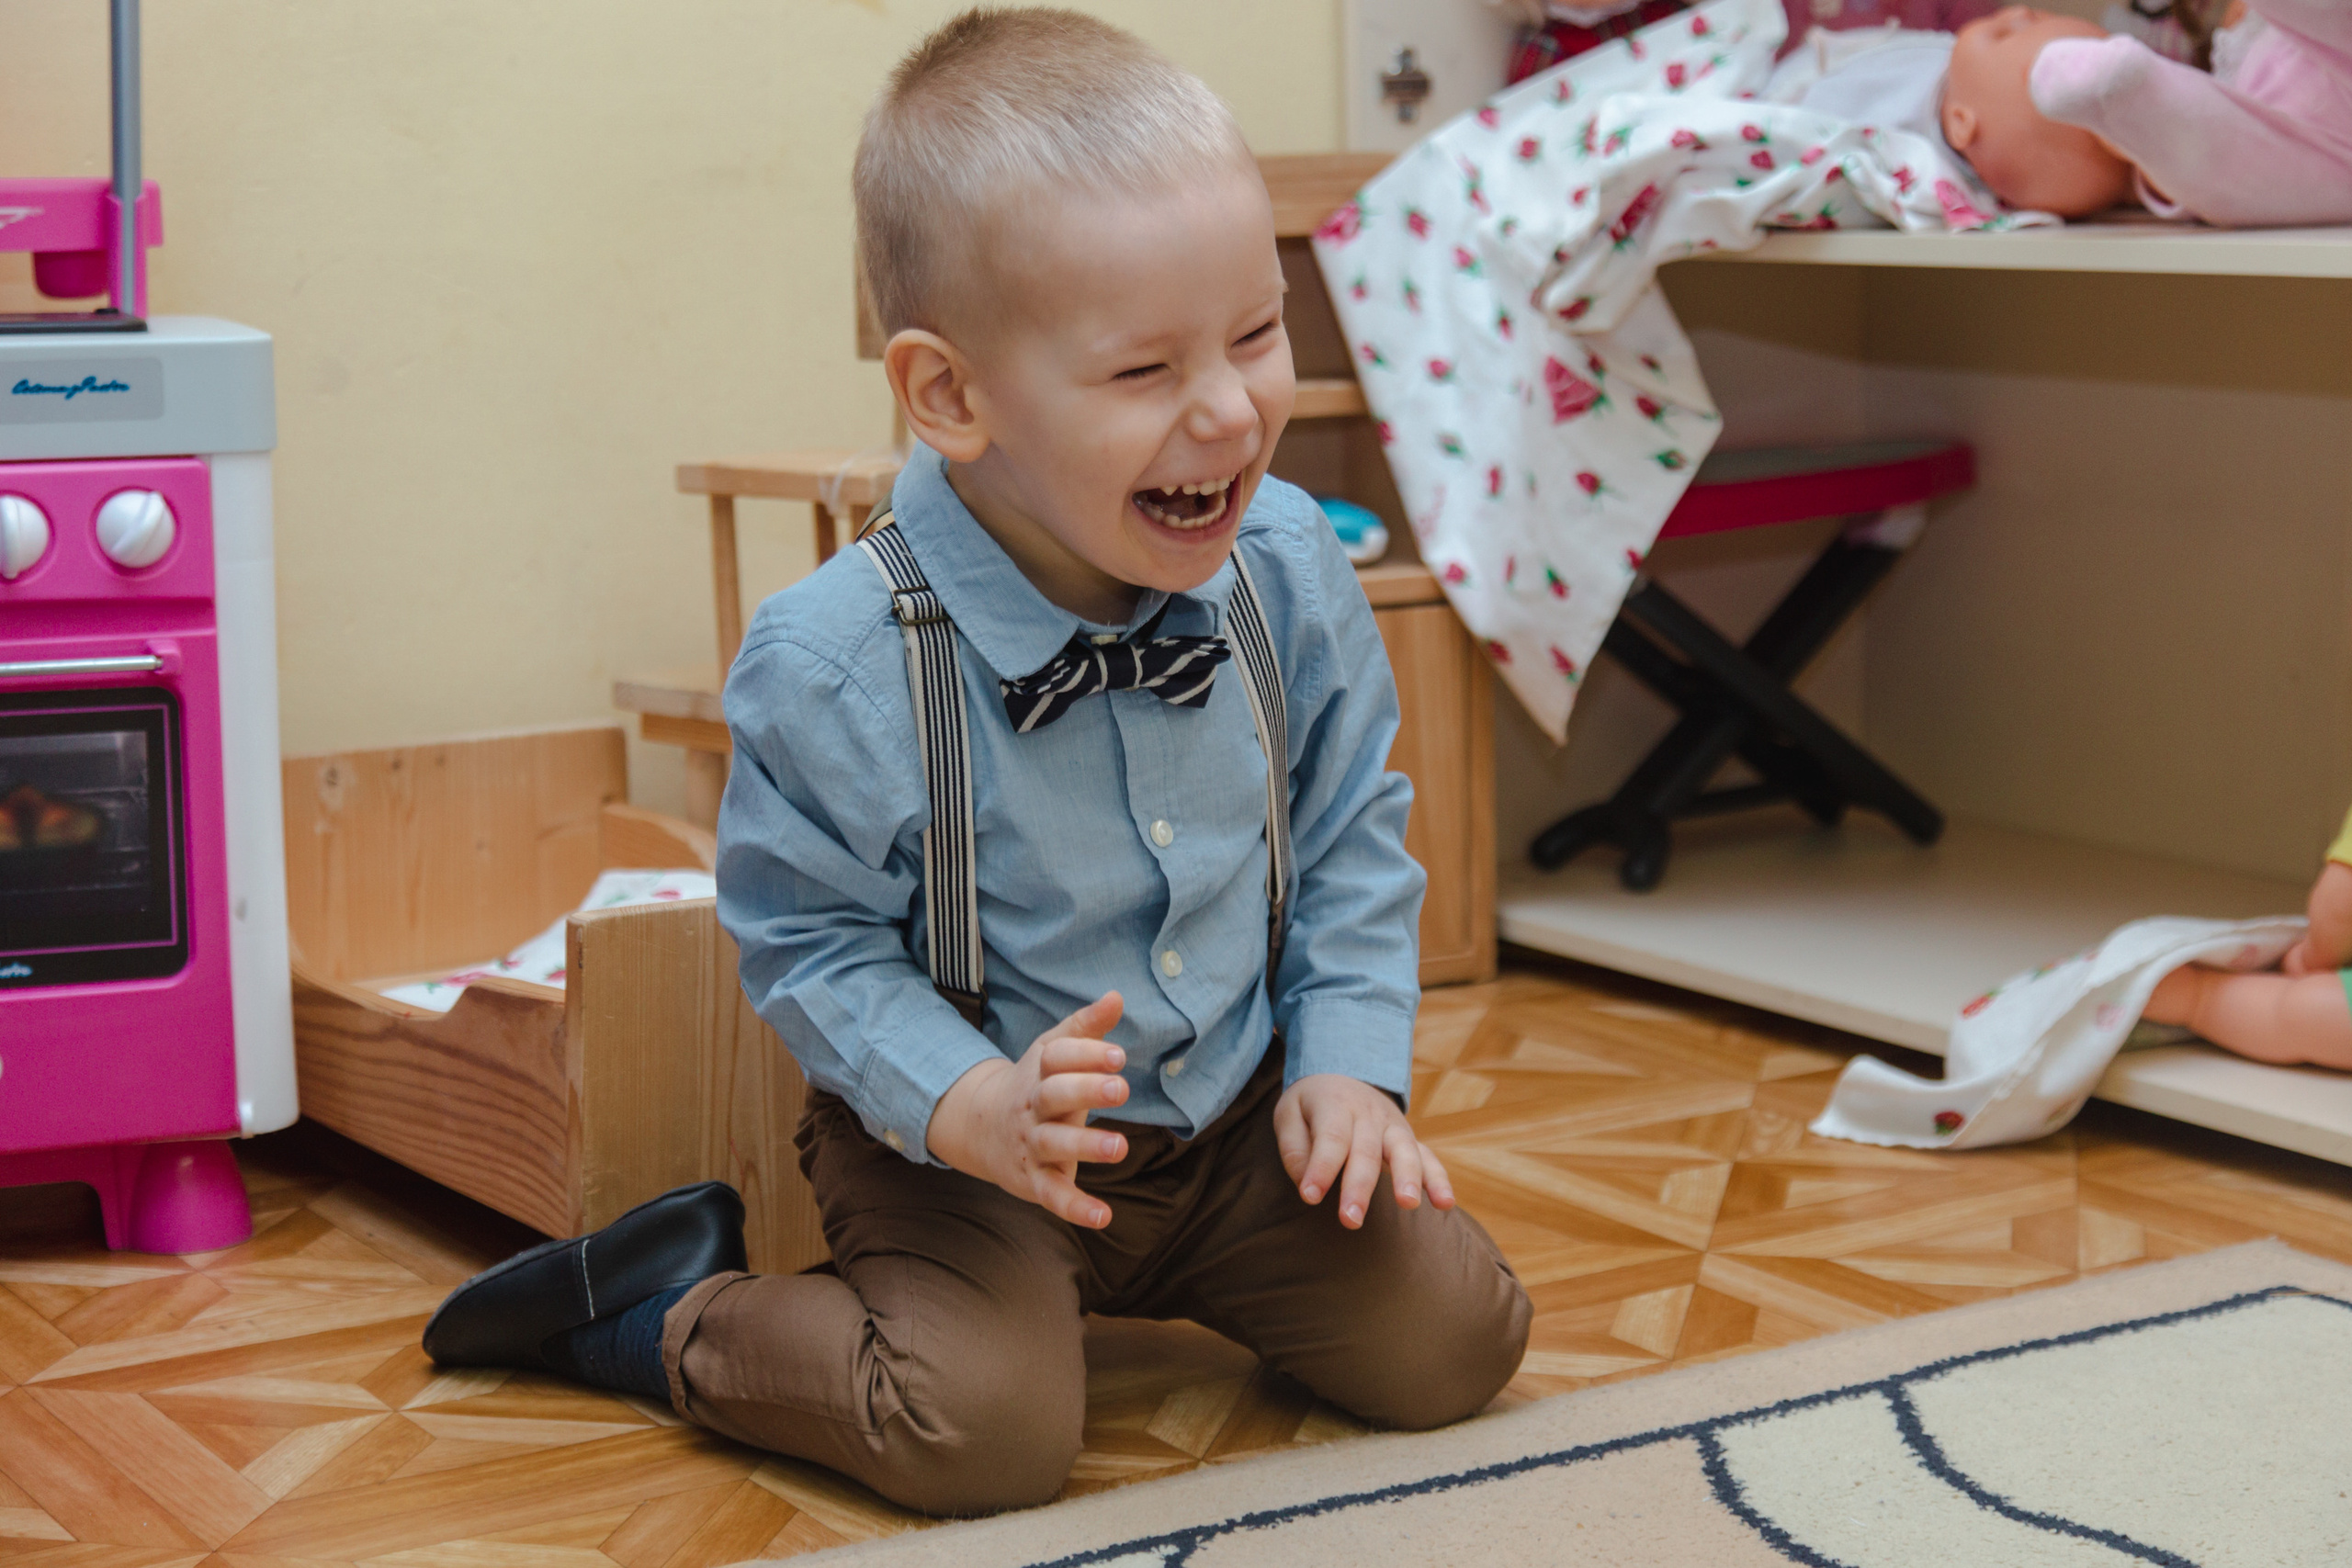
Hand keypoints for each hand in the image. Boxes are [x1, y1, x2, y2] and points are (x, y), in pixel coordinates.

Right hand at [925, 992, 1131, 1228]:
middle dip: (1087, 1091)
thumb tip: (1117, 996)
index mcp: (1040, 1072)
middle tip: (1122, 1089)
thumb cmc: (1036, 1084)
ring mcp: (1032, 1144)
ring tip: (1120, 1147)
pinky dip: (1076, 1208)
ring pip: (1055, 1144)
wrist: (982, 1129)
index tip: (1119, 1056)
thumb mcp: (1055, 1051)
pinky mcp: (1034, 1180)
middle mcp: (1033, 1107)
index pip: (1058, 1057)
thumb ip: (1087, 1027)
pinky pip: (1053, 1195)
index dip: (1087, 1054)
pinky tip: (1103, 1215)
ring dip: (1086, 1146)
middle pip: (1055, 1095)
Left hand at [1273, 1073, 1453, 1229]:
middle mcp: (1368, 1114)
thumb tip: (1307, 1183)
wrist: (1343, 1073)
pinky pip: (1428, 1157)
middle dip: (1359, 1187)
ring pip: (1404, 1151)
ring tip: (1408, 1204)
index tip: (1310, 1196)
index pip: (1331, 1138)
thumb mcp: (1289, 1113)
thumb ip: (1294, 1148)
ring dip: (1408, 1178)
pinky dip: (1438, 1180)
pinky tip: (1445, 1204)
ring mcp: (1393, 1126)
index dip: (1321, 1168)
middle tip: (1350, 1219)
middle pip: (1366, 1151)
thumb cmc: (1311, 1105)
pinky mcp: (1409, 1139)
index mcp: (1335, 1104)